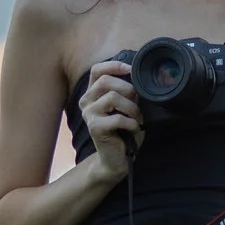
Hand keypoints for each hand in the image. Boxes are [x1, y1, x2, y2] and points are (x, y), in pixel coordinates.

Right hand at [79, 60, 141, 179]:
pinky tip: (133, 130)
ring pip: (112, 97)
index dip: (114, 66)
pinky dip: (131, 123)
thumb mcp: (126, 107)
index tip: (131, 70)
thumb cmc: (123, 131)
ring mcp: (89, 115)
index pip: (97, 70)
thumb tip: (138, 78)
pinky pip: (118, 118)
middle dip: (127, 89)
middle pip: (106, 81)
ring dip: (131, 108)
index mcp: (92, 94)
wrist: (117, 159)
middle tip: (137, 104)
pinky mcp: (95, 128)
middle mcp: (86, 102)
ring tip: (136, 119)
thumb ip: (126, 92)